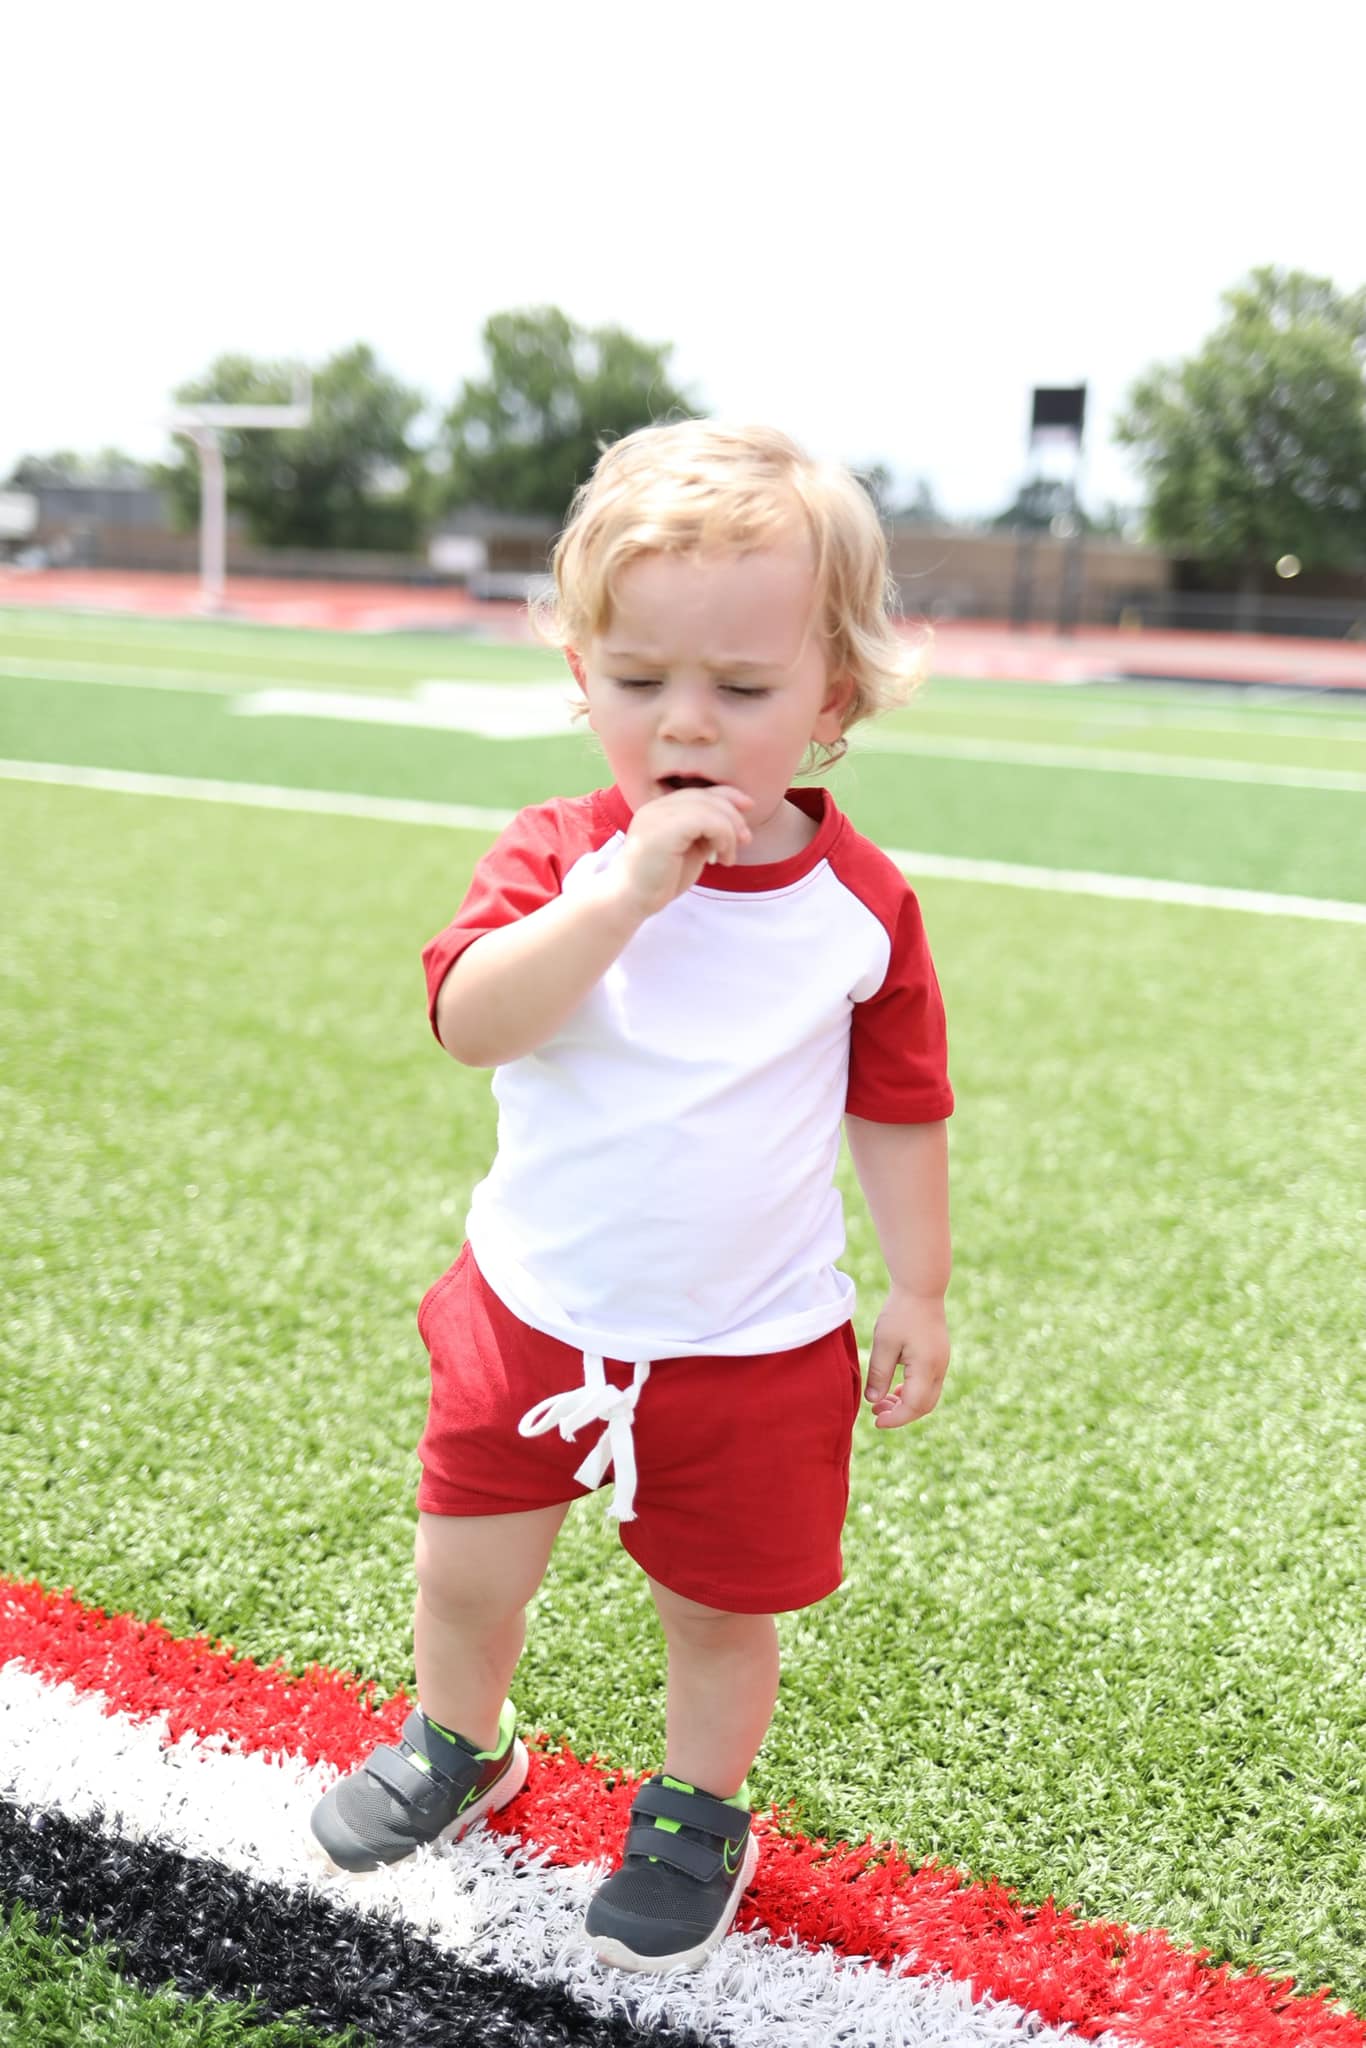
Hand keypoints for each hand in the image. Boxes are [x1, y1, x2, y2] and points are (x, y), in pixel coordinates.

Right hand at [616, 786, 753, 915]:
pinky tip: (721, 859)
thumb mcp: (690, 849)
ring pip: (710, 808)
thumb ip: (705, 832)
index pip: (700, 790)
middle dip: (734, 816)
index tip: (748, 809)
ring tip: (728, 856)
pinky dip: (722, 837)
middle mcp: (658, 805)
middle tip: (745, 840)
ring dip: (729, 831)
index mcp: (662, 807)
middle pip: (707, 796)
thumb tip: (735, 820)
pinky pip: (706, 821)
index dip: (728, 794)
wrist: (631, 900)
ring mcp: (659, 815)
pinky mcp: (664, 829)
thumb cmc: (660, 879)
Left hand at [863, 1288, 949, 1427]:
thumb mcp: (884, 1344)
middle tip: (876, 1413)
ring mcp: (942, 1363)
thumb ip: (879, 1374)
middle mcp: (939, 1368)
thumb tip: (873, 1401)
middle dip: (901, 1414)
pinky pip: (930, 1384)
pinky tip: (897, 1388)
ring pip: (928, 1397)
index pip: (913, 1406)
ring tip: (883, 1401)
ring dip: (907, 1404)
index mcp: (927, 1367)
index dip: (895, 1418)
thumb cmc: (900, 1313)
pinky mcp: (939, 1356)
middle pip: (924, 1406)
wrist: (921, 1288)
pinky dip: (914, 1392)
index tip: (876, 1421)